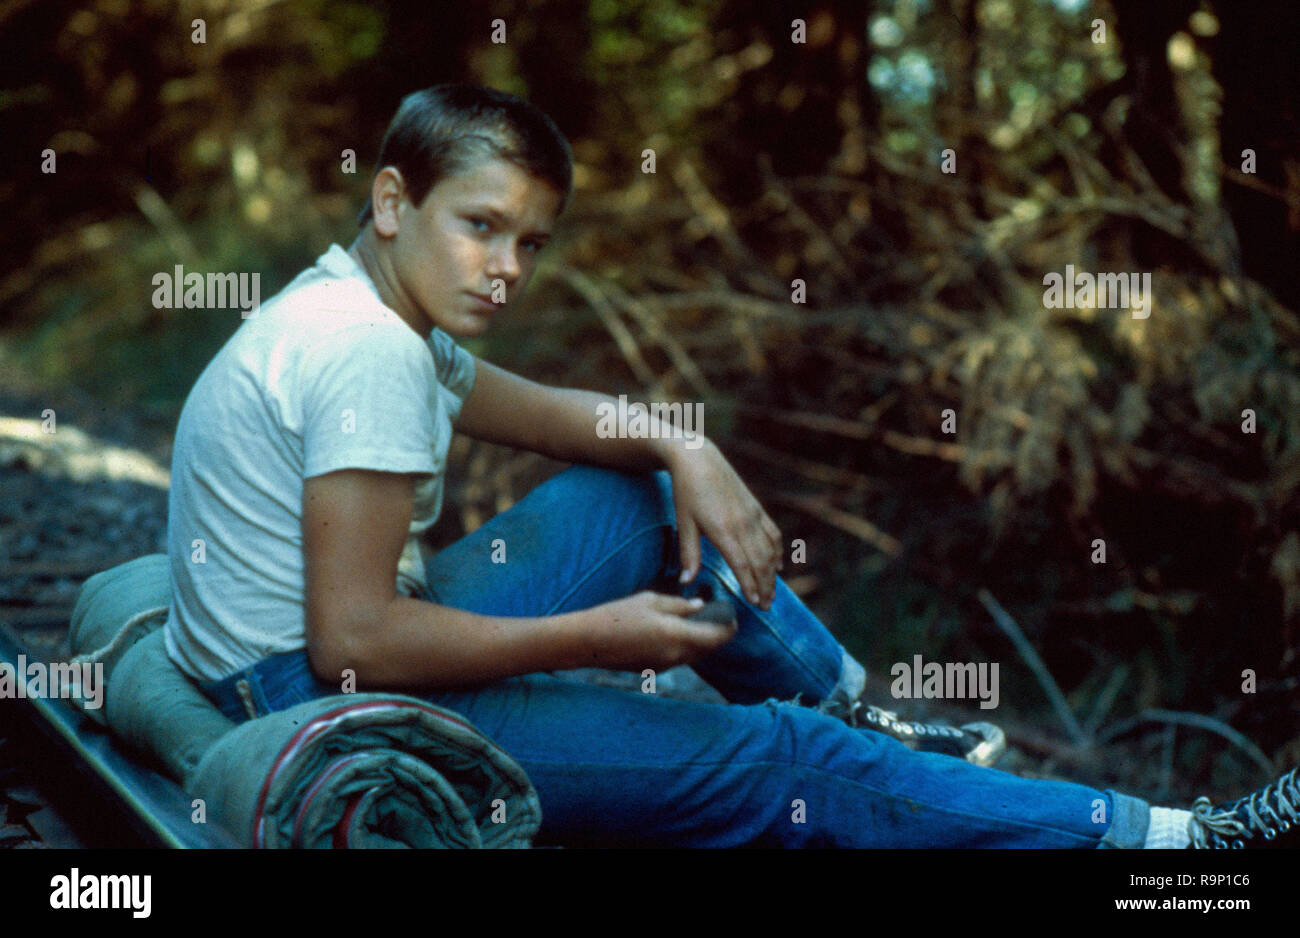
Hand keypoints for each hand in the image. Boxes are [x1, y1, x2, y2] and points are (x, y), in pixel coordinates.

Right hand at [576, 591, 736, 671]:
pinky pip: (679, 658)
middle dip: (717, 635)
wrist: (589, 642)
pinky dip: (685, 647)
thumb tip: (700, 606)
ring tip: (698, 622)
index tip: (731, 616)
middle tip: (718, 617)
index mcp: (677, 636)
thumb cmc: (617, 615)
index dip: (728, 628)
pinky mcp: (655, 670)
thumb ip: (679, 605)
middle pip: (708, 649)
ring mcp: (665, 666)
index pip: (716, 637)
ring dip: (701, 641)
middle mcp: (676, 655)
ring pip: (694, 655)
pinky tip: (676, 633)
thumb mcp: (650, 601)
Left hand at [661, 437, 782, 608]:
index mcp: (722, 530)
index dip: (750, 585)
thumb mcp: (683, 523)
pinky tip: (777, 565)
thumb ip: (688, 554)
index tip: (755, 602)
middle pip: (759, 562)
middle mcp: (742, 524)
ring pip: (769, 550)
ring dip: (772, 574)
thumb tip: (687, 582)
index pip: (741, 565)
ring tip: (772, 593)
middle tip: (766, 606)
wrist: (698, 458)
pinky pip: (772, 533)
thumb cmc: (686, 491)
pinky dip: (777, 551)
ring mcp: (752, 515)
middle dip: (764, 586)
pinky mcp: (756, 507)